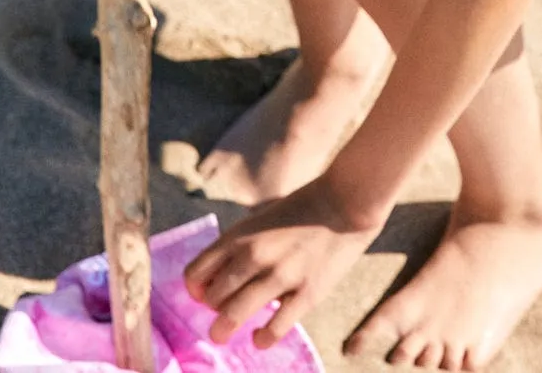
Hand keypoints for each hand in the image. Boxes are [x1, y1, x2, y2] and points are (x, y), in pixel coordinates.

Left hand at [183, 176, 381, 348]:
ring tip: (222, 334)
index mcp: (240, 234)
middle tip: (220, 312)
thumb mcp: (261, 218)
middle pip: (212, 297)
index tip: (204, 295)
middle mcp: (254, 254)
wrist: (346, 202)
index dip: (195, 289)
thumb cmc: (302, 208)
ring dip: (223, 329)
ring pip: (233, 315)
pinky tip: (259, 338)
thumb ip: (240, 245)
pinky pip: (273, 328)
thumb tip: (219, 280)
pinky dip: (261, 339)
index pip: (196, 273)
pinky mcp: (306, 293)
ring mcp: (280, 275)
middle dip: (212, 309)